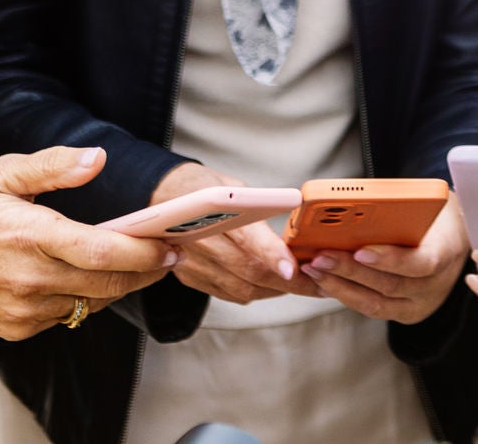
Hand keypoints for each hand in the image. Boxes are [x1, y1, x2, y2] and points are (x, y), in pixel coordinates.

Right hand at [0, 147, 179, 340]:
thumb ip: (53, 167)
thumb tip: (97, 159)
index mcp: (31, 236)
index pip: (104, 251)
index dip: (145, 253)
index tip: (172, 245)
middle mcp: (29, 279)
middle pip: (108, 282)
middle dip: (146, 271)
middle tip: (170, 255)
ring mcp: (22, 308)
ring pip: (92, 303)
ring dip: (119, 285)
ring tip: (137, 263)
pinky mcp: (15, 326)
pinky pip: (67, 316)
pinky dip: (86, 298)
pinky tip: (89, 277)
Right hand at [150, 162, 317, 304]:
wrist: (159, 199)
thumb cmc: (201, 187)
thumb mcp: (232, 184)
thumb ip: (259, 204)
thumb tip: (295, 216)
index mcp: (212, 210)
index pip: (246, 237)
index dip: (272, 254)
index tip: (293, 269)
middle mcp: (200, 241)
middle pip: (248, 270)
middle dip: (288, 282)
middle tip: (317, 283)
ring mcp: (192, 264)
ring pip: (241, 288)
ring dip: (275, 290)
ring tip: (302, 286)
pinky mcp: (190, 277)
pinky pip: (228, 293)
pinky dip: (254, 292)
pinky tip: (272, 286)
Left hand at [302, 193, 468, 323]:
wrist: (452, 241)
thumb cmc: (433, 218)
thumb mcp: (425, 207)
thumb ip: (397, 210)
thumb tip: (352, 206)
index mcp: (446, 253)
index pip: (421, 263)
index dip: (390, 259)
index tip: (361, 251)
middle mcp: (434, 286)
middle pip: (390, 285)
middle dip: (350, 271)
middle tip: (321, 257)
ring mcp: (418, 305)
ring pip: (375, 303)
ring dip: (340, 286)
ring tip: (314, 269)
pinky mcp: (402, 313)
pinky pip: (370, 308)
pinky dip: (345, 294)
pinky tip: (323, 281)